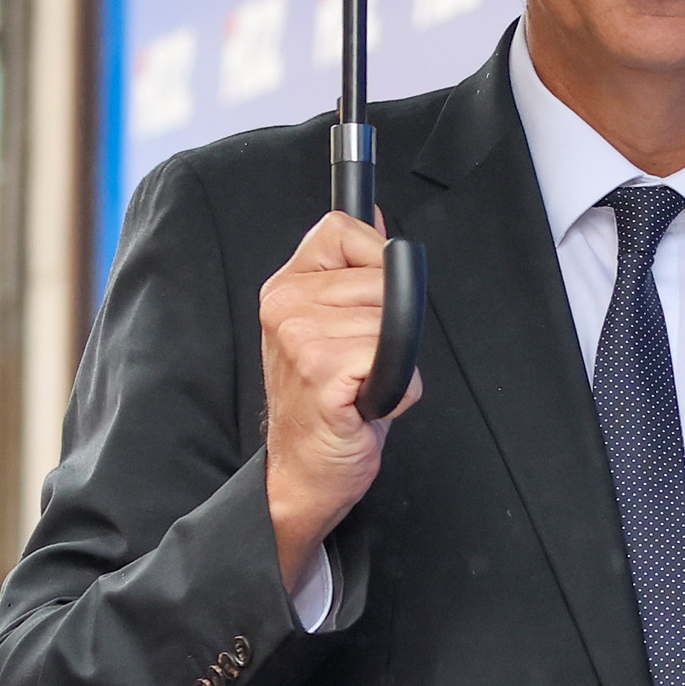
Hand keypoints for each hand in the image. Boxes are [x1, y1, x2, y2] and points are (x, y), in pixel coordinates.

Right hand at [262, 210, 423, 597]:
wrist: (305, 469)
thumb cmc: (325, 402)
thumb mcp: (333, 324)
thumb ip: (351, 268)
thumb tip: (372, 216)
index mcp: (287, 286)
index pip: (342, 229)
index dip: (376, 259)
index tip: (371, 299)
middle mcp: (286, 305)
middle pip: (382, 278)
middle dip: (392, 324)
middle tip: (361, 361)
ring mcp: (301, 337)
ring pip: (394, 321)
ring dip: (396, 361)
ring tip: (362, 384)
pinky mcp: (322, 371)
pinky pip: (395, 359)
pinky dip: (398, 389)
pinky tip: (365, 403)